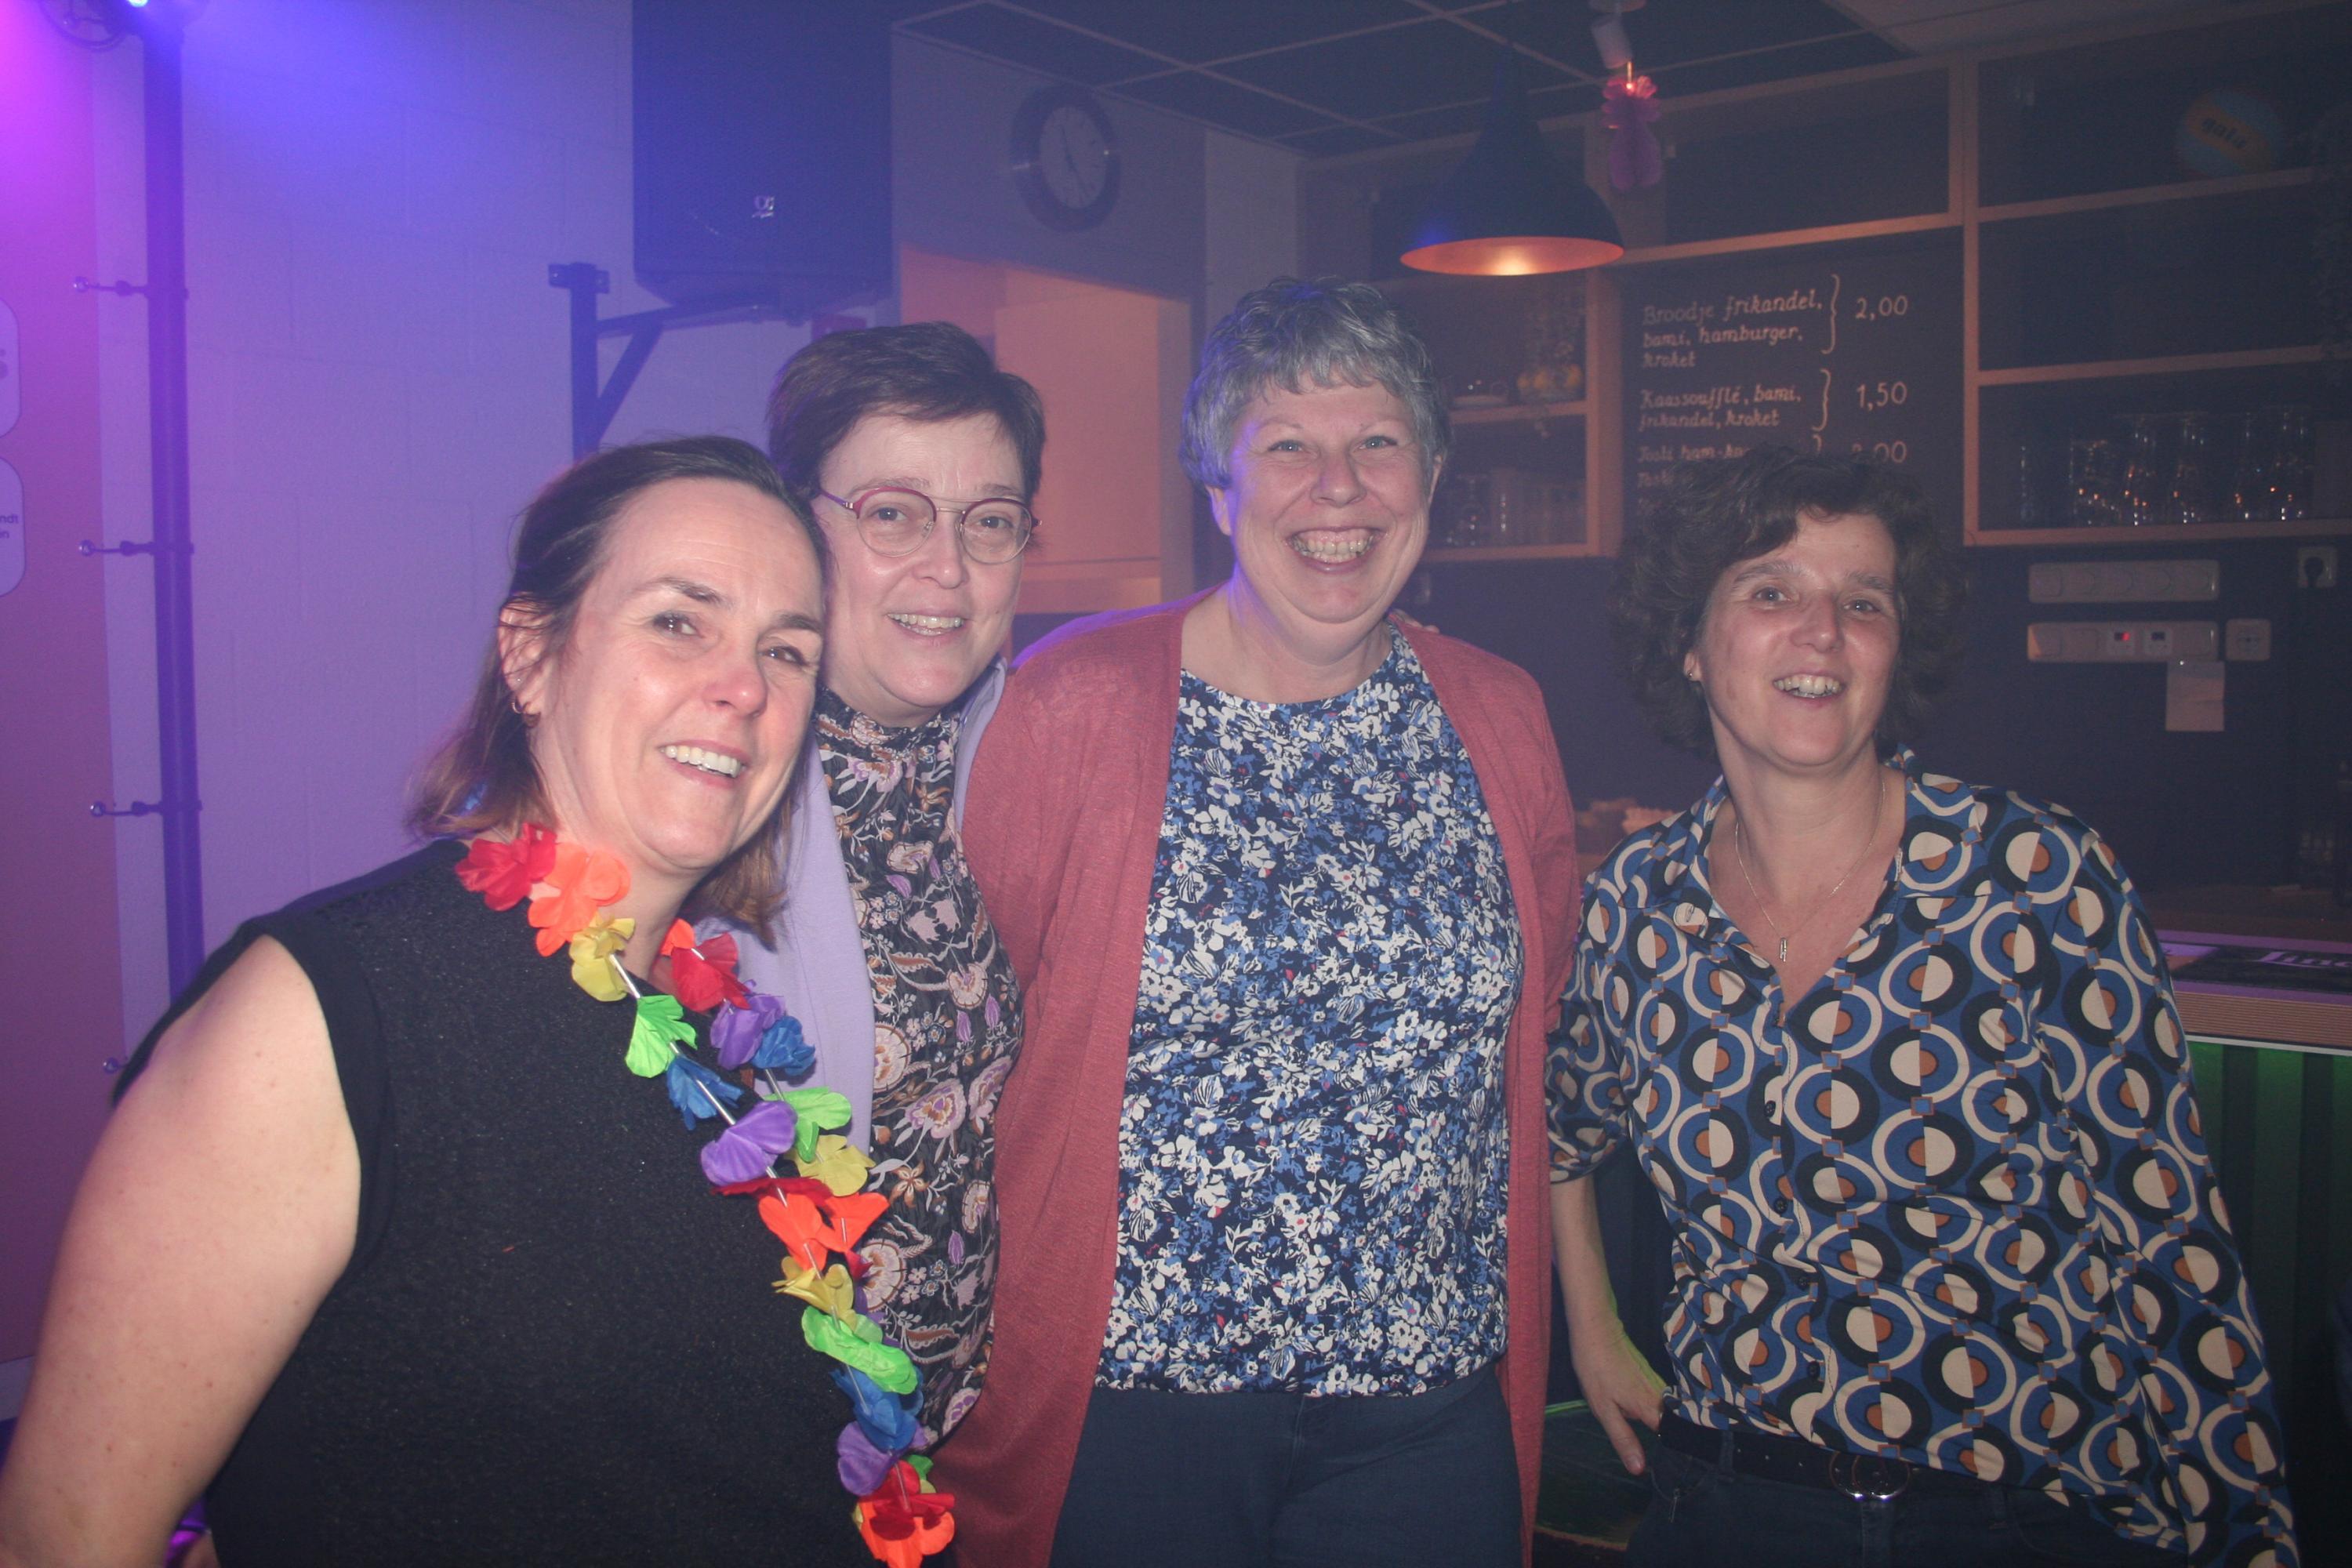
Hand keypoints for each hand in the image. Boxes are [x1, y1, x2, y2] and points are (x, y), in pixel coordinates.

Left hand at [1570, 1315, 1666, 1473]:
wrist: (1596, 1332)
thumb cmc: (1596, 1371)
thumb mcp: (1604, 1410)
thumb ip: (1624, 1439)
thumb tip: (1639, 1469)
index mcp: (1652, 1408)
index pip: (1675, 1436)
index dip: (1674, 1451)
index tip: (1670, 1463)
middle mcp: (1662, 1396)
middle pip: (1676, 1424)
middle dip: (1672, 1438)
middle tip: (1663, 1452)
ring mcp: (1659, 1384)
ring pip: (1669, 1411)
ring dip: (1664, 1423)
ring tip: (1654, 1436)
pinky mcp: (1652, 1376)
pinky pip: (1662, 1399)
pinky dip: (1657, 1409)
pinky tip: (1643, 1412)